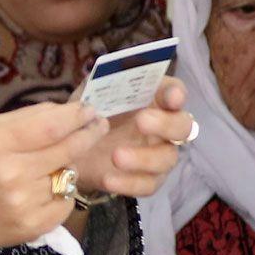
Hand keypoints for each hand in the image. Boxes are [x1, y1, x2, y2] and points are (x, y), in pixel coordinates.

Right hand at [0, 101, 109, 254]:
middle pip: (68, 149)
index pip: (51, 126)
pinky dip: (62, 193)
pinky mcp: (34, 226)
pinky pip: (67, 201)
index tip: (89, 109)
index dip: (76, 116)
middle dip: (89, 134)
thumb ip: (28, 119)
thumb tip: (69, 110)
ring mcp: (24, 202)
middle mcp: (11, 173)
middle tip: (98, 125)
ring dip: (67, 166)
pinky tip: (43, 191)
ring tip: (49, 165)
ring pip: (69, 174)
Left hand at [71, 76, 193, 198]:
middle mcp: (164, 126)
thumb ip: (102, 80)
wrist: (71, 150)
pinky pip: (148, 185)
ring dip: (144, 158)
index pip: (174, 92)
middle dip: (166, 123)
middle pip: (183, 126)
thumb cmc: (89, 114)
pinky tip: (109, 179)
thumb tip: (110, 70)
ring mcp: (159, 155)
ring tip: (116, 156)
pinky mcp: (147, 180)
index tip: (171, 96)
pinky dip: (129, 183)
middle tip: (142, 121)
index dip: (176, 93)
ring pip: (167, 158)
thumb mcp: (90, 93)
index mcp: (154, 99)